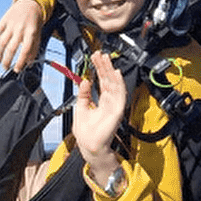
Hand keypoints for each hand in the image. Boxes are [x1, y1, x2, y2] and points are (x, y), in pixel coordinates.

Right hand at [0, 0, 44, 70]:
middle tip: (5, 67)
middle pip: (11, 48)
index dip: (20, 62)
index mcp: (31, 33)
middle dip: (7, 61)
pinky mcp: (4, 20)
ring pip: (2, 42)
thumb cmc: (35, 22)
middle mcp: (20, 29)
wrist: (30, 3)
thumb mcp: (38, 34)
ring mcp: (11, 24)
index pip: (25, 51)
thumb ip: (34, 48)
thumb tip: (28, 63)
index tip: (16, 70)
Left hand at [72, 50, 128, 182]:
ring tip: (106, 59)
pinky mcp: (117, 111)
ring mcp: (114, 105)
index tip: (95, 57)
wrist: (89, 146)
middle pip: (109, 80)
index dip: (99, 69)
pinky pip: (120, 95)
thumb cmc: (86, 131)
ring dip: (111, 71)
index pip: (102, 81)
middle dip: (105, 66)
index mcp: (102, 101)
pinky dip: (119, 84)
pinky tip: (116, 74)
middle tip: (100, 54)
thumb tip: (85, 80)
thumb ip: (83, 94)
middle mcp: (110, 101)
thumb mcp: (80, 107)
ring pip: (114, 84)